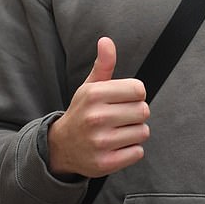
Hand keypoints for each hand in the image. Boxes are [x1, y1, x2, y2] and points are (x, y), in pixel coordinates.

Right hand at [47, 37, 149, 177]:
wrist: (61, 147)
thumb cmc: (83, 112)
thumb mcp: (90, 86)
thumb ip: (104, 64)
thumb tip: (106, 40)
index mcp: (94, 94)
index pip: (139, 89)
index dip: (136, 94)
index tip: (125, 99)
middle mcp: (96, 118)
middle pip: (143, 110)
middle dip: (136, 113)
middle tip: (121, 117)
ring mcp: (100, 142)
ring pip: (143, 132)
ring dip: (135, 132)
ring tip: (118, 131)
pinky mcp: (105, 163)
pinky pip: (138, 152)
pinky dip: (132, 150)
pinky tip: (117, 146)